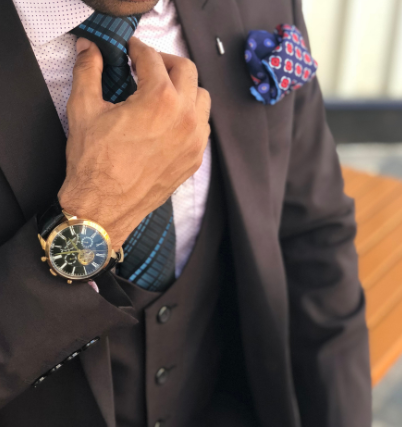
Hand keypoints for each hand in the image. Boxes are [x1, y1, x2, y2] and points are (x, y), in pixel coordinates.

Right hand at [58, 37, 210, 249]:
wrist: (104, 208)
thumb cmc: (94, 163)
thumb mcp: (84, 110)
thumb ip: (88, 71)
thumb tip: (89, 48)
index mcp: (159, 100)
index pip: (153, 58)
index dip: (138, 49)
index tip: (131, 51)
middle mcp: (185, 118)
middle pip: (187, 70)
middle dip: (166, 62)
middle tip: (147, 67)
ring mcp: (194, 141)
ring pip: (201, 98)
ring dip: (184, 89)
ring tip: (162, 94)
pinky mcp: (194, 159)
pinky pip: (202, 127)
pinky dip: (190, 116)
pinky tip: (170, 122)